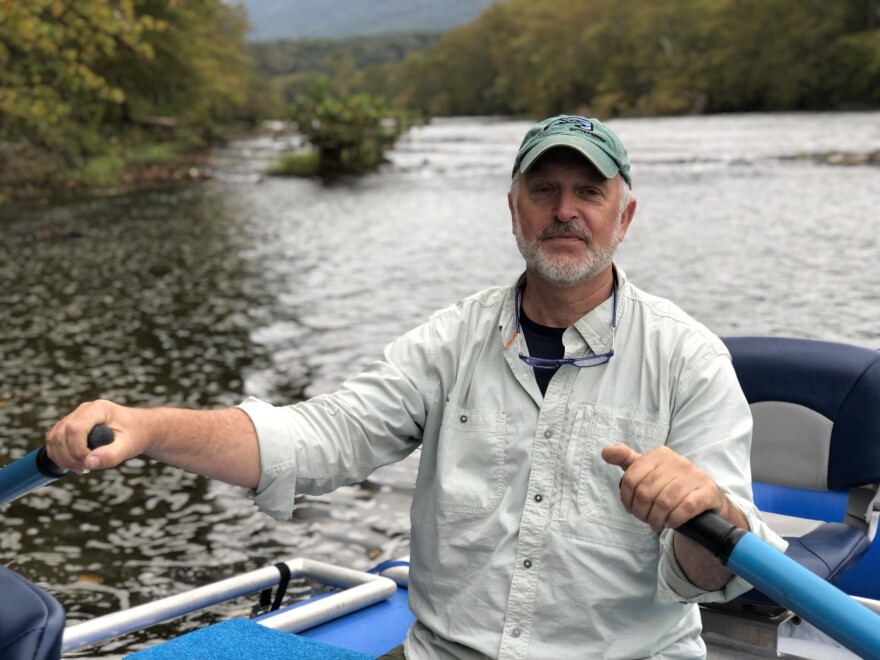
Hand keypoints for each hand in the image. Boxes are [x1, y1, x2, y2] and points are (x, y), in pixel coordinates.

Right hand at [46, 400, 148, 472]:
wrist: (140, 429)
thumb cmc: (136, 435)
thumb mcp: (129, 447)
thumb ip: (111, 455)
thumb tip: (88, 462)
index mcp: (98, 409)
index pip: (74, 428)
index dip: (77, 449)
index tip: (90, 463)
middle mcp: (83, 410)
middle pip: (60, 434)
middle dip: (69, 457)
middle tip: (86, 469)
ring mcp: (74, 417)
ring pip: (53, 438)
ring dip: (63, 458)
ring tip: (83, 467)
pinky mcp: (69, 426)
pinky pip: (54, 442)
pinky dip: (60, 456)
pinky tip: (78, 464)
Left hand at [601, 443, 727, 533]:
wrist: (706, 500)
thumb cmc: (670, 485)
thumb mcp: (648, 470)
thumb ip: (626, 460)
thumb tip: (605, 452)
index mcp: (659, 454)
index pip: (630, 478)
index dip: (627, 499)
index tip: (631, 509)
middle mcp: (678, 461)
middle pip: (645, 492)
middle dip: (641, 512)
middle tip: (645, 520)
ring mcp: (694, 476)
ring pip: (664, 502)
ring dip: (656, 519)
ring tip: (656, 524)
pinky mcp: (708, 492)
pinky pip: (685, 508)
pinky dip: (674, 520)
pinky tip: (671, 523)